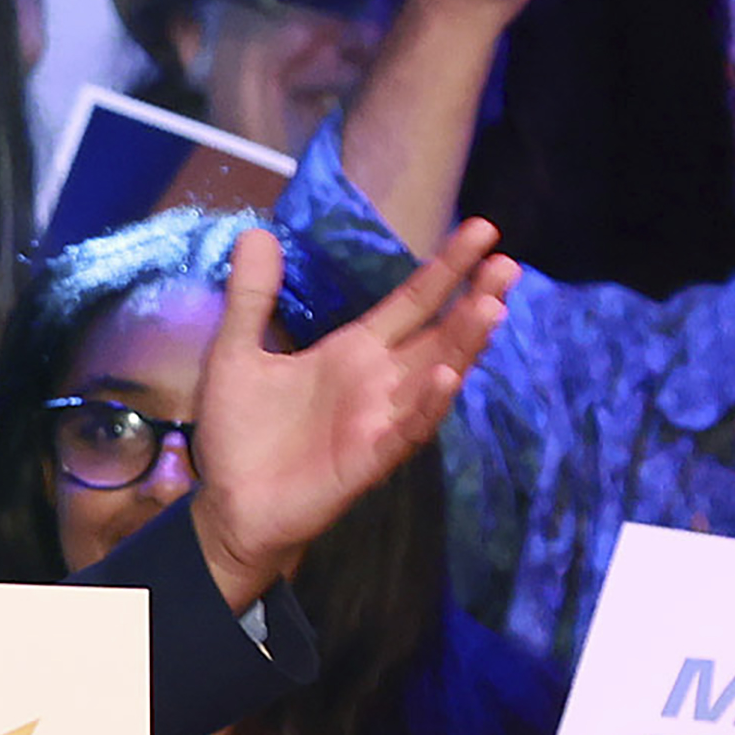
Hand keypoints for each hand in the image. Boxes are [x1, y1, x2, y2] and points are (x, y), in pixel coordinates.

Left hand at [187, 220, 512, 605]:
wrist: (227, 505)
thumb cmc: (240, 432)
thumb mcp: (236, 353)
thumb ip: (252, 297)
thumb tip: (256, 231)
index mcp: (354, 352)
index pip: (412, 302)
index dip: (446, 268)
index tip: (482, 229)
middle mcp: (379, 382)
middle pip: (439, 334)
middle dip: (474, 299)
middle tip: (507, 262)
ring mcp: (379, 421)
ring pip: (435, 377)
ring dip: (463, 345)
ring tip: (492, 306)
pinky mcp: (367, 461)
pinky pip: (406, 432)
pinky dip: (426, 406)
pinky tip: (445, 379)